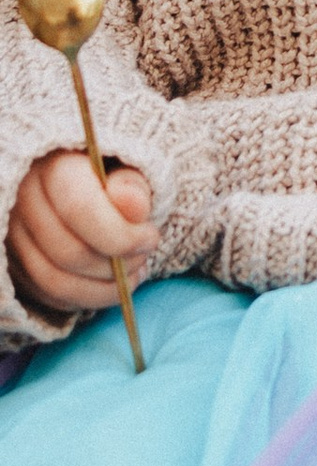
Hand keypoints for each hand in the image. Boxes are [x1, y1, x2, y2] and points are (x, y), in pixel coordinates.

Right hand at [7, 146, 153, 317]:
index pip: (79, 209)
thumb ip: (133, 186)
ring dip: (104, 288)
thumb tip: (133, 205)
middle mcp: (23, 202)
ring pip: (55, 282)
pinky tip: (116, 283)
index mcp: (53, 168)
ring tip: (134, 273)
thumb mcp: (132, 170)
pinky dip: (88, 297)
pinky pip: (50, 296)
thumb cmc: (114, 177)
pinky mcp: (17, 264)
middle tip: (144, 256)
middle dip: (116, 264)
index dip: (121, 234)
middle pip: (68, 252)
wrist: (92, 187)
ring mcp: (15, 236)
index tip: (151, 238)